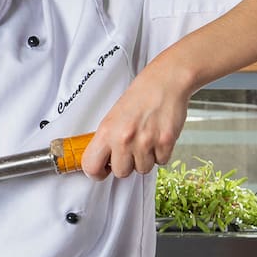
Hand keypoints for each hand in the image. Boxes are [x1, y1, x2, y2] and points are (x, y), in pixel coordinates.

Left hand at [81, 64, 191, 178]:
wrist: (164, 83)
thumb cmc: (139, 97)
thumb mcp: (112, 117)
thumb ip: (106, 140)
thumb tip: (101, 160)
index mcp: (107, 131)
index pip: (91, 166)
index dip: (97, 172)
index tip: (102, 170)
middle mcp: (124, 139)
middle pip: (121, 173)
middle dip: (126, 165)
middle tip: (130, 150)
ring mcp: (146, 142)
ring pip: (143, 170)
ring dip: (145, 159)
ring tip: (146, 140)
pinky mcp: (165, 142)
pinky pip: (161, 162)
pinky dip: (161, 154)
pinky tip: (157, 138)